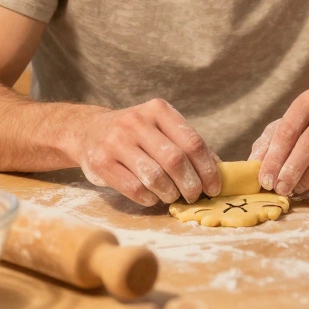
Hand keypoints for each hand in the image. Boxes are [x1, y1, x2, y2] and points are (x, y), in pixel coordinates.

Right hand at [73, 99, 220, 206]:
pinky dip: (149, 198)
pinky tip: (153, 197)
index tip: (214, 187)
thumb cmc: (136, 135)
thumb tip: (219, 170)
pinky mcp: (101, 162)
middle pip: (175, 160)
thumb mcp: (161, 129)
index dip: (208, 169)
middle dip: (190, 185)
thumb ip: (187, 145)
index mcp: (159, 110)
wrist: (88, 131)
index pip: (193, 142)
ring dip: (170, 193)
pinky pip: (134, 188)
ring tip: (172, 196)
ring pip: (155, 176)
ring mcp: (116, 141)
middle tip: (193, 196)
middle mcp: (137, 122)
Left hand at [249, 89, 308, 195]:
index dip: (275, 157)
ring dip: (308, 178)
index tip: (265, 180)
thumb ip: (267, 145)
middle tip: (280, 189)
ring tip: (296, 189)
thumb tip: (253, 165)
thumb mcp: (284, 131)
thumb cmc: (308, 131)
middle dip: (292, 169)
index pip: (289, 129)